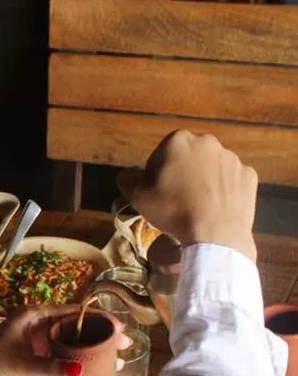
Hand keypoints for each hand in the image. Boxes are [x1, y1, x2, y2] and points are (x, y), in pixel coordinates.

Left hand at [0, 306, 126, 375]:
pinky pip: (62, 360)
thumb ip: (50, 368)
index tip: (119, 328)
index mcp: (33, 316)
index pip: (72, 312)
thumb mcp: (21, 366)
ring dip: (91, 352)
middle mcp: (37, 326)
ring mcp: (37, 344)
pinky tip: (95, 373)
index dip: (97, 319)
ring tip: (117, 360)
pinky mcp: (35, 361)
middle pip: (76, 328)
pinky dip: (78, 365)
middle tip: (125, 345)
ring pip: (71, 345)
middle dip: (100, 336)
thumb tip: (80, 370)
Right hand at [118, 131, 257, 262]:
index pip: (161, 155)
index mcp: (178, 141)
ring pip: (211, 168)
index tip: (158, 194)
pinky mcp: (248, 175)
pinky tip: (217, 208)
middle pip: (188, 158)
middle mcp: (207, 142)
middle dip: (183, 174)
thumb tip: (128, 174)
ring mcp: (232, 158)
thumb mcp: (137, 197)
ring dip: (204, 181)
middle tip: (178, 201)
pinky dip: (225, 191)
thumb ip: (127, 179)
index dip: (156, 176)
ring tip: (199, 207)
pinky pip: (231, 181)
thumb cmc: (172, 211)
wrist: (215, 235)